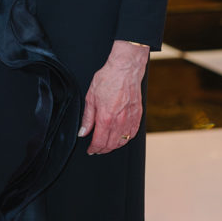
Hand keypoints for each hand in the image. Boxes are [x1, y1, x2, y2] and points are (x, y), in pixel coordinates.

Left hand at [78, 40, 148, 154]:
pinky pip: (132, 134)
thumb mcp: (91, 97)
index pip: (99, 142)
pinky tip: (120, 138)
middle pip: (111, 145)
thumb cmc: (108, 80)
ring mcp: (130, 120)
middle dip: (102, 150)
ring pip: (122, 142)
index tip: (90, 150)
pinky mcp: (138, 117)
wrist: (125, 70)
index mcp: (105, 118)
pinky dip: (125, 139)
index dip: (93, 149)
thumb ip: (87, 118)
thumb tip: (83, 132)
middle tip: (97, 149)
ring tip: (107, 145)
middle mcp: (119, 122)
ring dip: (114, 146)